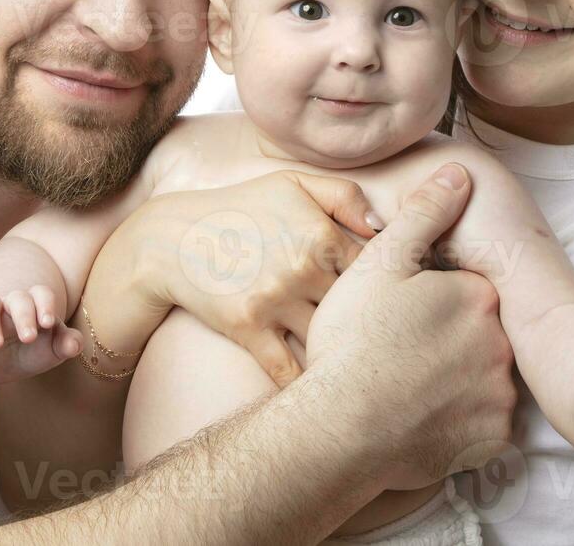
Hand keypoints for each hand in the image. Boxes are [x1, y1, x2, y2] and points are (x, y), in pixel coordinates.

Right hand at [0, 286, 84, 385]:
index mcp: (35, 304)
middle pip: (16, 297)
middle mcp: (10, 305)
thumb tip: (75, 344)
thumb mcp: (54, 349)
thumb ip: (67, 343)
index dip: (45, 304)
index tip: (47, 323)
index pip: (41, 293)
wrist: (12, 364)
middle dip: (23, 315)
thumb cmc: (36, 349)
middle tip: (28, 338)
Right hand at [123, 170, 377, 387]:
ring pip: (330, 339)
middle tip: (395, 341)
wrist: (174, 237)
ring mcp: (274, 301)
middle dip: (375, 324)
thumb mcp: (293, 184)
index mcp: (321, 235)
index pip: (379, 270)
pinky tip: (324, 390)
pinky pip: (289, 369)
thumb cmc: (241, 208)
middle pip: (360, 309)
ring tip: (365, 366)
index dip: (393, 288)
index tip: (399, 302)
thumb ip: (344, 196)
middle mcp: (302, 268)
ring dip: (345, 352)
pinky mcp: (248, 329)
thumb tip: (383, 228)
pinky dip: (308, 383)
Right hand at [306, 163, 518, 489]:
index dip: (431, 303)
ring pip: (480, 380)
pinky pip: (480, 425)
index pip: (466, 292)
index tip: (401, 318)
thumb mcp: (380, 263)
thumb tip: (459, 173)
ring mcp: (497, 396)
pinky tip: (419, 419)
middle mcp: (499, 345)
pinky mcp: (488, 442)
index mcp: (477, 297)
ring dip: (454, 383)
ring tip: (405, 389)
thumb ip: (424, 214)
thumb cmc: (353, 342)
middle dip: (446, 342)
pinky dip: (457, 423)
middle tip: (399, 354)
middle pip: (477, 335)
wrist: (339, 430)